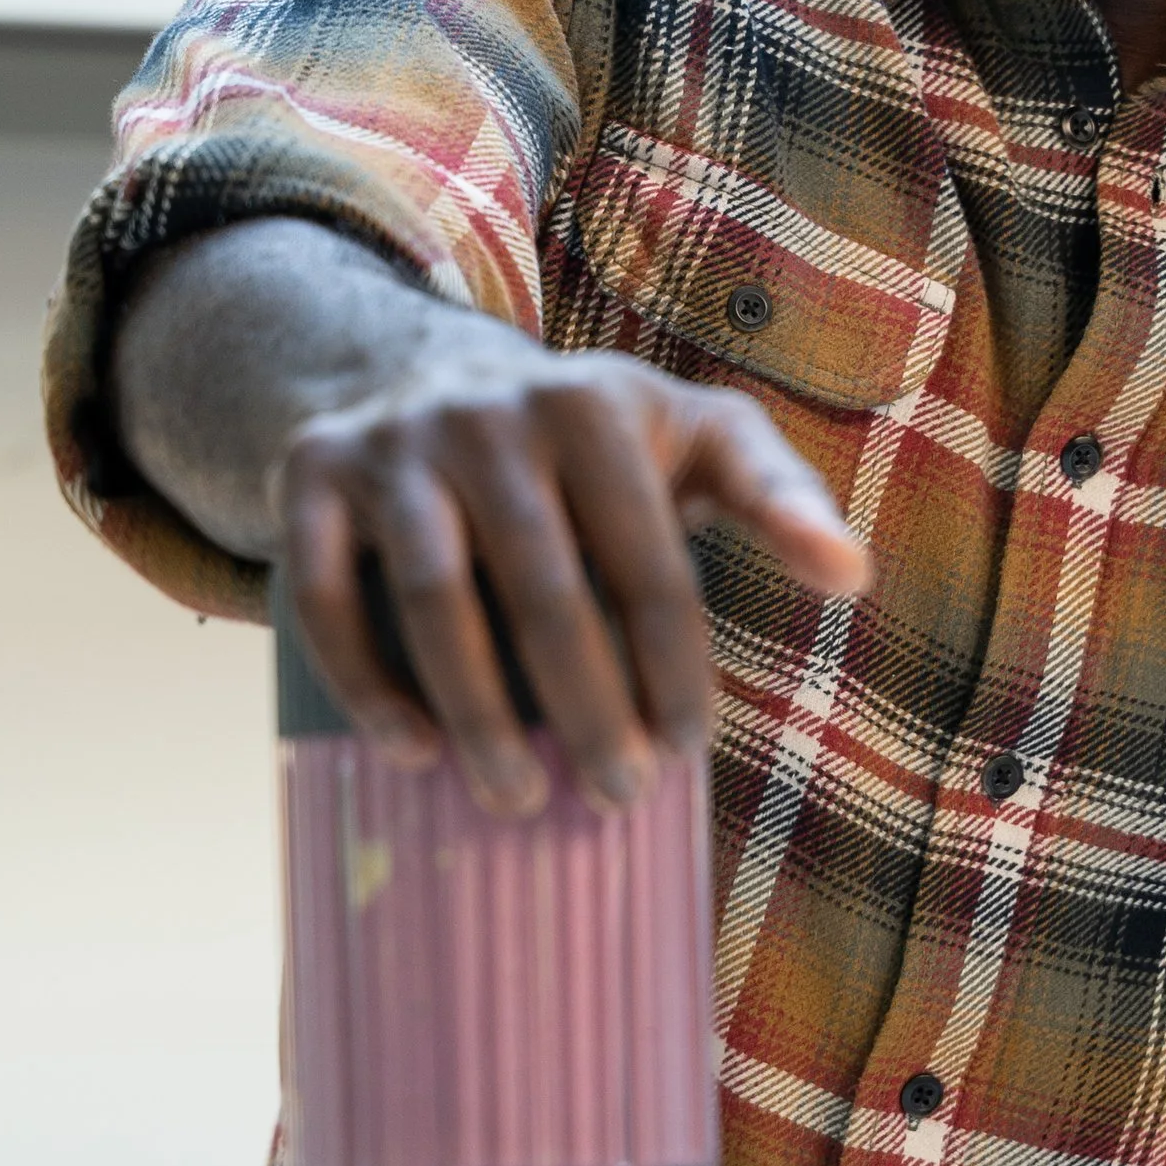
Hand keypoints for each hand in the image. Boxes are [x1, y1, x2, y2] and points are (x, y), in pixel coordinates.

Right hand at [275, 309, 868, 814]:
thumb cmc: (587, 440)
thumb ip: (780, 496)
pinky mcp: (311, 473)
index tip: (683, 753)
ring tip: (516, 798)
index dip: (671, 668)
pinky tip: (411, 752)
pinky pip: (323, 592)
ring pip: (434, 598)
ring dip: (476, 714)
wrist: (415, 368)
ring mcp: (394, 444)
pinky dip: (364, 681)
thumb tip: (854, 577)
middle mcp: (489, 414)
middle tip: (615, 796)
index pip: (648, 562)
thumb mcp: (694, 437)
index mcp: (595, 406)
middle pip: (546, 592)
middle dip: (586, 710)